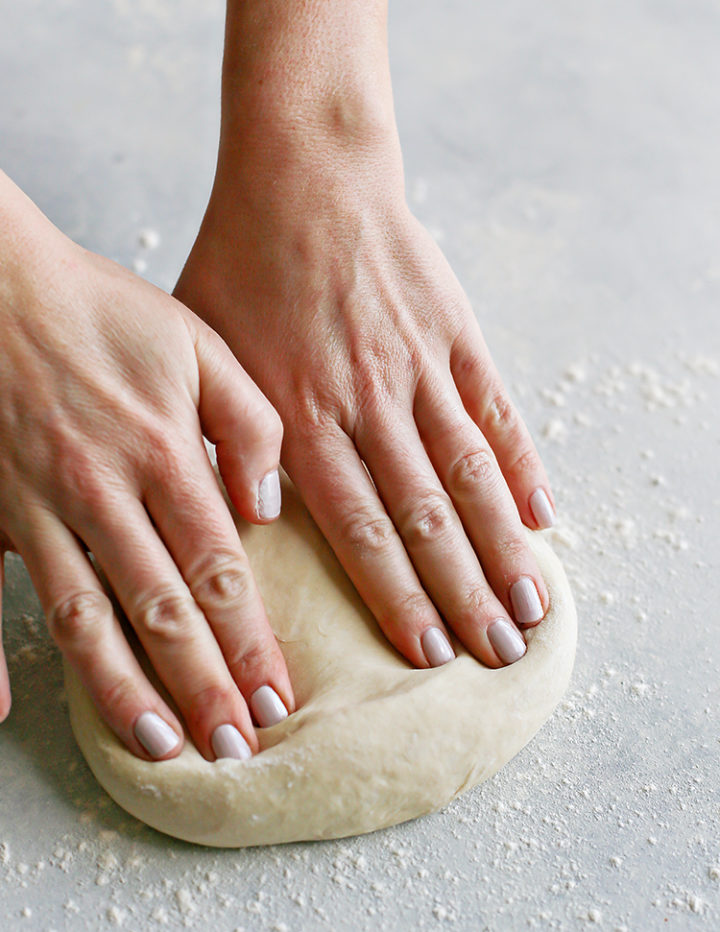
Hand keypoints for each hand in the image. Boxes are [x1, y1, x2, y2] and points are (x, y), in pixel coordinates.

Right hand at [0, 173, 293, 760]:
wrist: (0, 280)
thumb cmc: (103, 312)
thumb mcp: (199, 344)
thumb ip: (249, 422)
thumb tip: (268, 509)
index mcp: (164, 452)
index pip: (219, 570)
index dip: (250, 641)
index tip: (276, 698)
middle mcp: (102, 490)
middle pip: (161, 608)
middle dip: (202, 684)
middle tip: (234, 746)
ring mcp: (35, 504)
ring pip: (84, 615)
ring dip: (121, 688)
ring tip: (159, 746)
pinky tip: (7, 708)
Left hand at [175, 92, 555, 670]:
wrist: (302, 177)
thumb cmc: (241, 265)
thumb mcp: (201, 353)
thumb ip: (227, 438)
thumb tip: (253, 524)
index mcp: (298, 416)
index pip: (356, 528)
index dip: (398, 596)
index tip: (427, 653)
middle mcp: (364, 402)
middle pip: (423, 516)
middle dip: (461, 594)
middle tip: (494, 654)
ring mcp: (416, 366)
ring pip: (468, 472)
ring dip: (501, 546)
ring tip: (530, 607)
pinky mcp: (453, 331)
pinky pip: (493, 407)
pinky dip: (520, 464)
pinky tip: (542, 515)